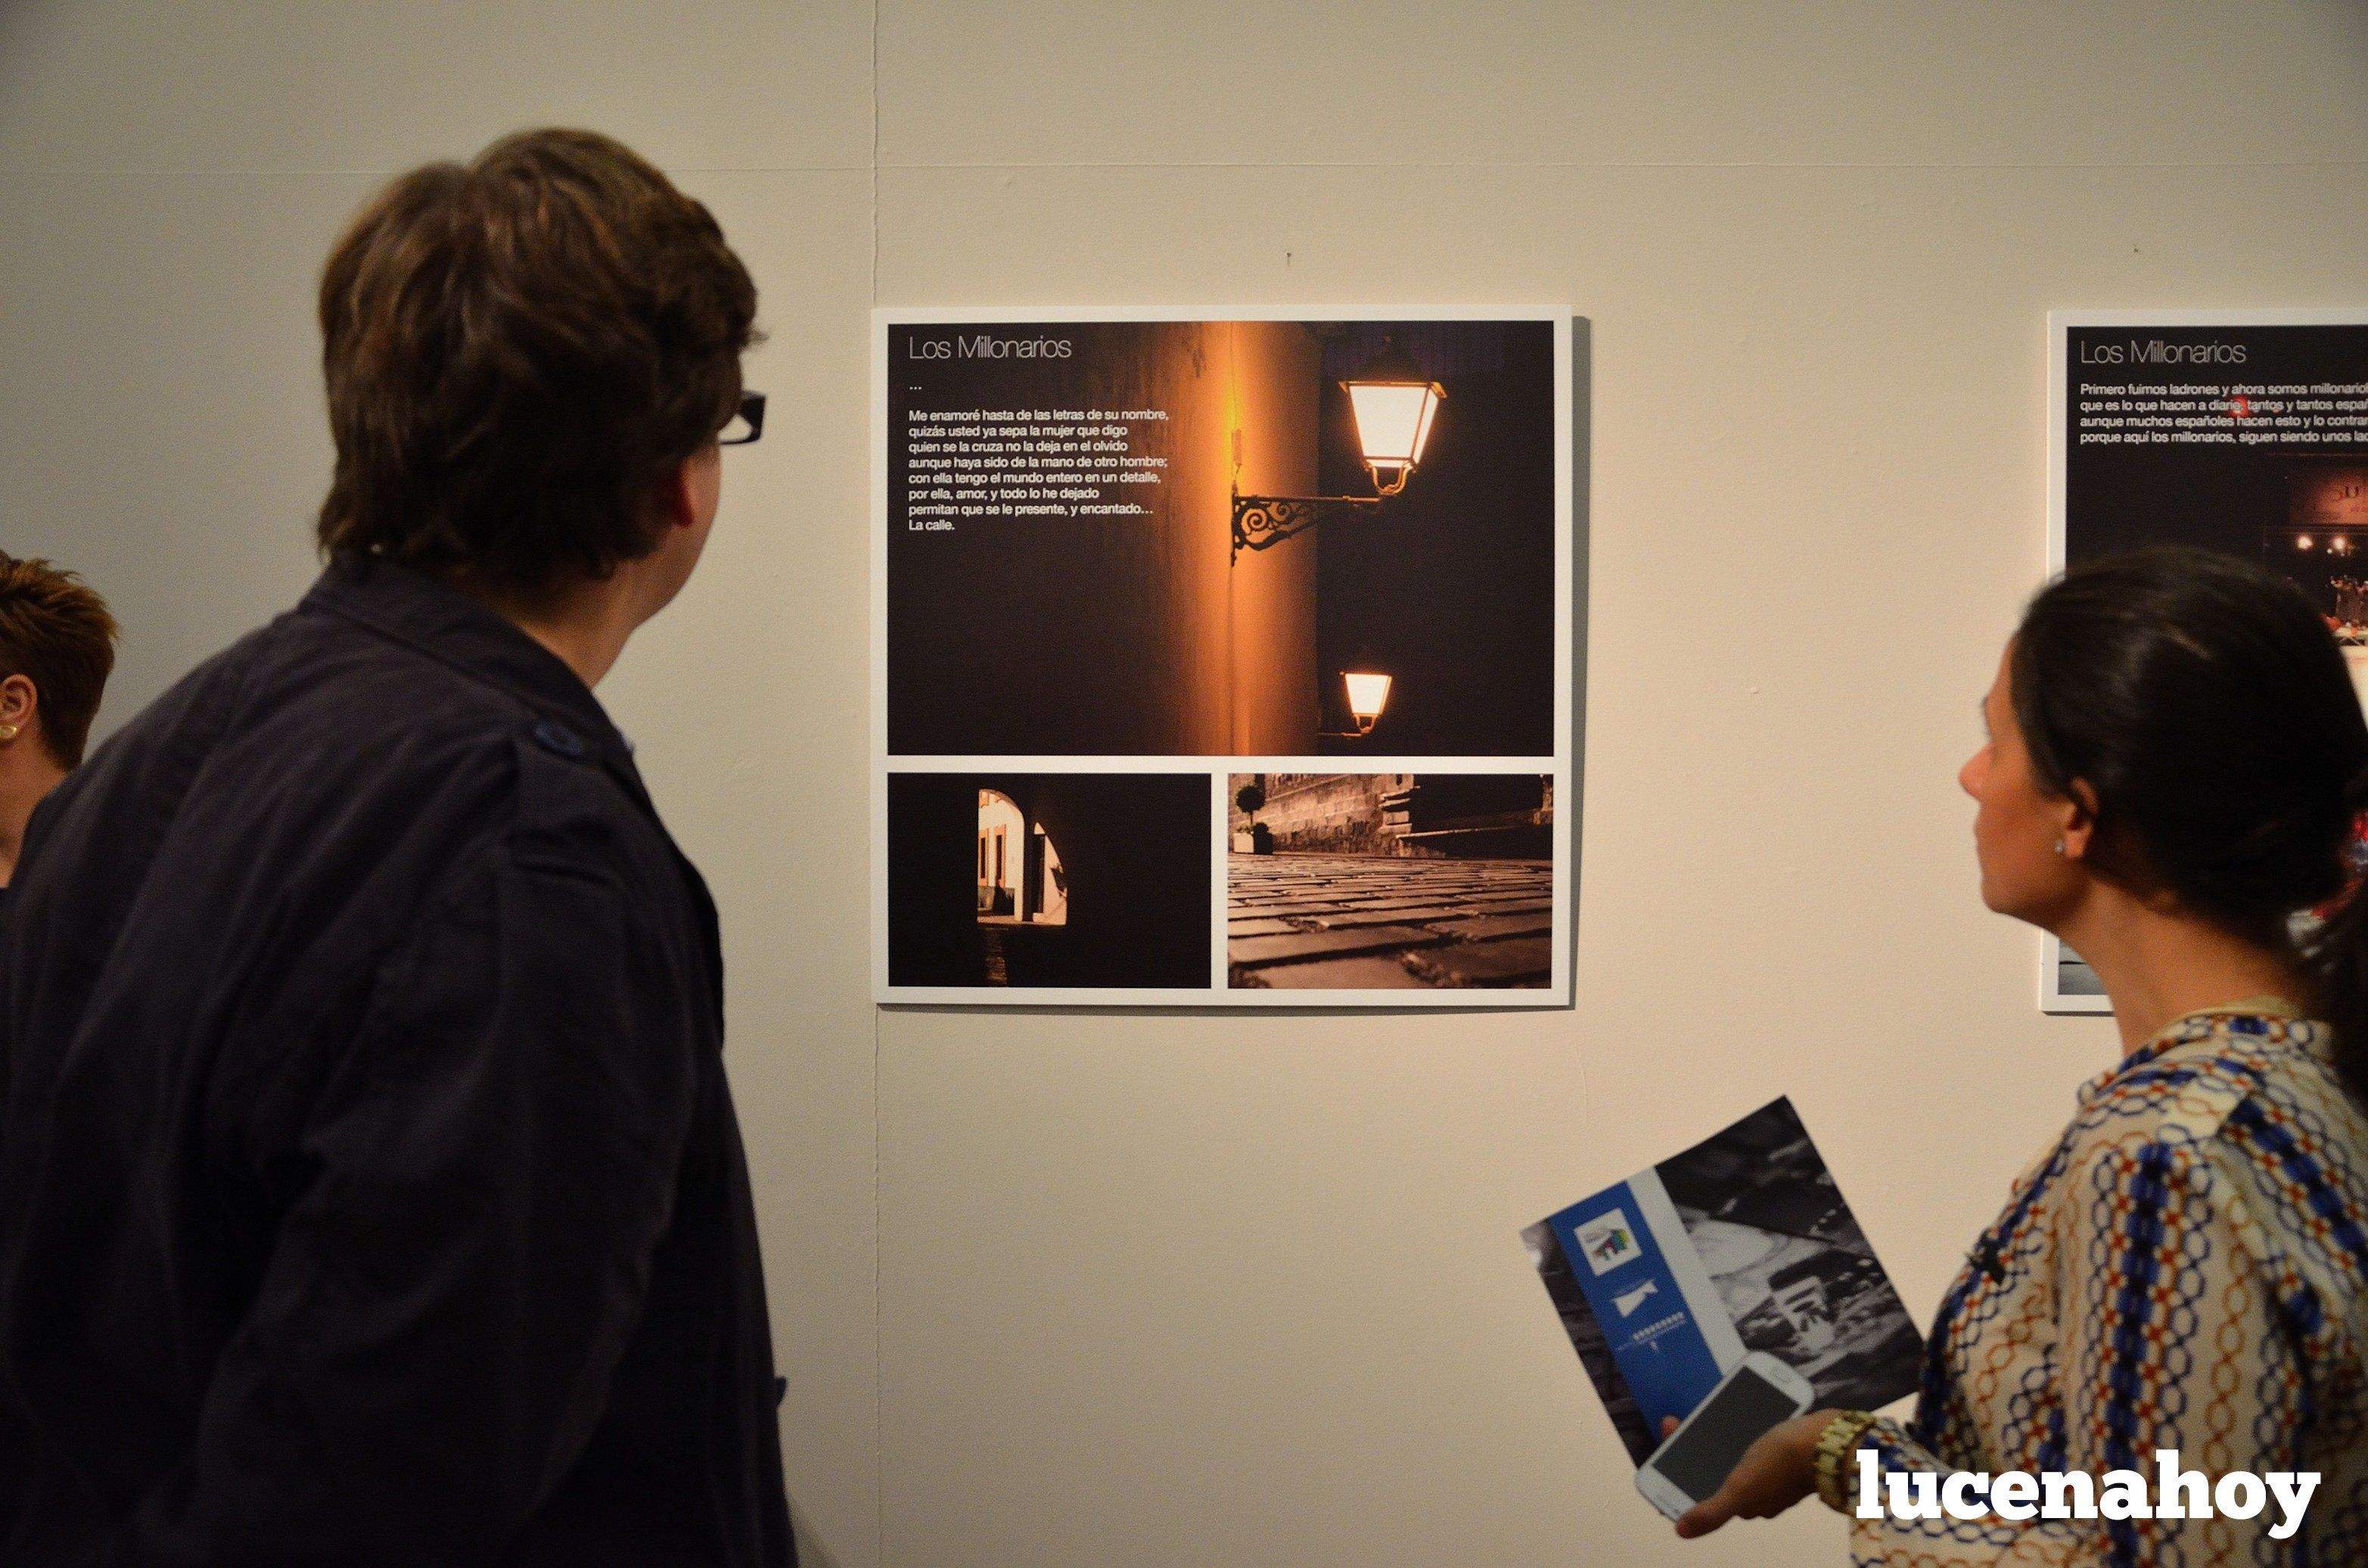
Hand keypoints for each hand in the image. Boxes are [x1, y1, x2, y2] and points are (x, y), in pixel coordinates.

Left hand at [1657, 1409, 1834, 1539]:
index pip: (1702, 1497)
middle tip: (1674, 1421)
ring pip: (1731, 1459)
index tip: (1665, 1449)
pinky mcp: (1784, 1454)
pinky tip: (1727, 1416)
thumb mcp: (1741, 1487)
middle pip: (1713, 1474)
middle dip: (1690, 1450)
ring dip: (1711, 1440)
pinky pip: (1750, 1445)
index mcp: (1746, 1504)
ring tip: (1695, 1415)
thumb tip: (1680, 1531)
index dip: (1677, 1477)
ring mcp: (1772, 1474)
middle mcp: (1759, 1494)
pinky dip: (1736, 1434)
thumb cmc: (1781, 1463)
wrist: (1830, 1440)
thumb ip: (1713, 1512)